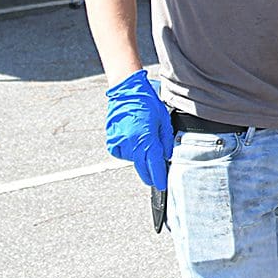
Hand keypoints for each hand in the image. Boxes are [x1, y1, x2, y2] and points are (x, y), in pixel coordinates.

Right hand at [104, 69, 171, 190]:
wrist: (127, 92)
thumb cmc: (148, 104)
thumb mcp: (164, 122)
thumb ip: (165, 142)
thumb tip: (166, 157)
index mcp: (146, 139)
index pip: (154, 165)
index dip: (159, 177)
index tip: (162, 186)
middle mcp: (131, 143)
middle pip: (142, 167)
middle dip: (150, 173)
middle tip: (156, 178)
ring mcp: (119, 142)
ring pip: (132, 159)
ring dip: (140, 158)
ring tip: (145, 143)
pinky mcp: (111, 140)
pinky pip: (122, 153)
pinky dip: (129, 151)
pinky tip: (134, 141)